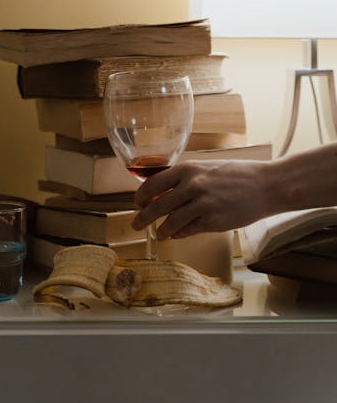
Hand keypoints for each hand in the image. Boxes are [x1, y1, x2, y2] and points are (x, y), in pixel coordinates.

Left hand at [132, 159, 276, 238]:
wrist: (266, 185)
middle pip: (157, 206)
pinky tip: (177, 234)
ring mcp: (202, 205)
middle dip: (143, 218)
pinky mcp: (213, 222)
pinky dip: (179, 233)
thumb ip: (184, 180)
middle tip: (136, 224)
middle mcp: (191, 186)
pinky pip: (188, 230)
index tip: (137, 203)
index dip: (141, 196)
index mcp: (187, 169)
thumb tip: (161, 194)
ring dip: (162, 230)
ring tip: (159, 233)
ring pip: (170, 222)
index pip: (153, 184)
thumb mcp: (206, 168)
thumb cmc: (236, 174)